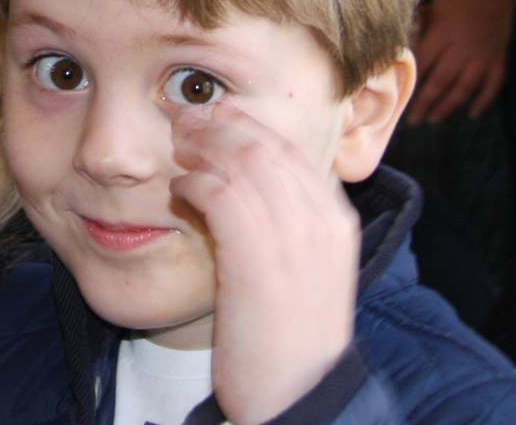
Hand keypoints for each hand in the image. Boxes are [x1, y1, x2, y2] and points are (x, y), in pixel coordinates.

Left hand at [169, 103, 358, 423]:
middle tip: (189, 122)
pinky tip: (180, 189)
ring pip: (243, 161)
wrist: (295, 397)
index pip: (293, 149)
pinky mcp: (256, 259)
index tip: (222, 118)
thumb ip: (288, 227)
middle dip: (224, 126)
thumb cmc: (290, 338)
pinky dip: (195, 183)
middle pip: (267, 146)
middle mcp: (320, 222)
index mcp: (336, 222)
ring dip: (204, 146)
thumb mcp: (304, 272)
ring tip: (179, 145)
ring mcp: (292, 239)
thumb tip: (248, 189)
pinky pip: (220, 195)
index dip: (253, 127)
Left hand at [407, 0, 513, 123]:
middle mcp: (462, 49)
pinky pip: (493, 85)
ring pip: (465, 88)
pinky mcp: (499, 59)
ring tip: (435, 119)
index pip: (423, 63)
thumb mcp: (433, 4)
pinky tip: (473, 114)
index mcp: (442, 34)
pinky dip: (484, 101)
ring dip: (449, 106)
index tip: (399, 96)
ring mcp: (483, 56)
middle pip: (441, 81)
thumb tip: (401, 43)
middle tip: (414, 120)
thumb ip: (419, 25)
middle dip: (426, 103)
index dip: (411, 81)